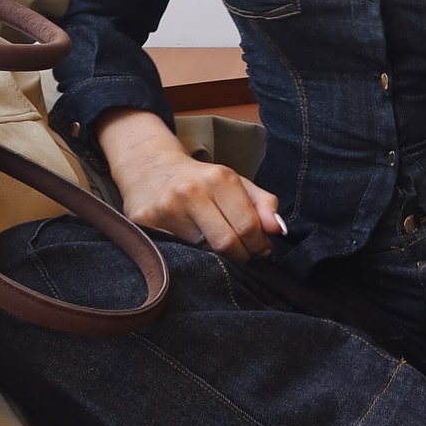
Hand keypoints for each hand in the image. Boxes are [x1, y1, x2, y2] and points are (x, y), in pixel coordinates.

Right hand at [95, 108, 285, 262]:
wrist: (149, 166)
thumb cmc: (200, 180)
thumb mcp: (235, 182)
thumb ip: (263, 204)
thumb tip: (279, 229)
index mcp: (219, 178)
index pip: (248, 225)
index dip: (259, 244)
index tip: (260, 249)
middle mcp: (191, 192)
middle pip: (226, 243)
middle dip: (241, 256)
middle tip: (242, 255)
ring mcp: (166, 210)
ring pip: (202, 253)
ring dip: (216, 259)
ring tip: (216, 249)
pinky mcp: (146, 225)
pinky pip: (177, 255)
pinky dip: (190, 257)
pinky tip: (192, 249)